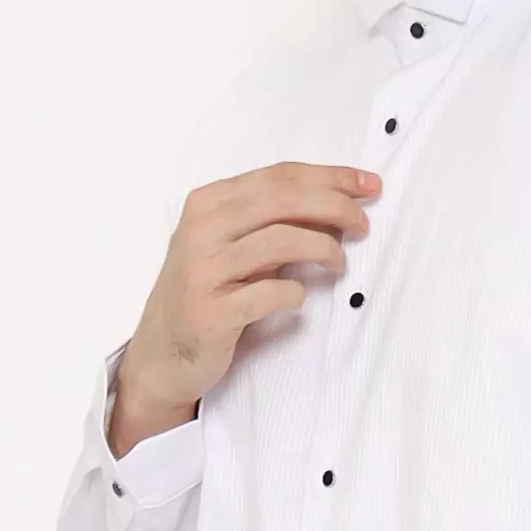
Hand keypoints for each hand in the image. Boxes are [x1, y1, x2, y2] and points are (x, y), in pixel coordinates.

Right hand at [108, 159, 383, 454]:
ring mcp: (203, 271)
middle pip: (283, 200)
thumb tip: (340, 203)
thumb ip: (271, 220)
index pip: (279, 176)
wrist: (162, 353)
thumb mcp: (231, 245)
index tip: (368, 185)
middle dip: (335, 207)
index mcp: (209, 203)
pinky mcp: (212, 312)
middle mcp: (202, 230)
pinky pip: (270, 293)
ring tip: (339, 263)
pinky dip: (295, 294)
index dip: (330, 177)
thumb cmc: (208, 292)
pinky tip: (299, 298)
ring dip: (322, 249)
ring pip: (279, 241)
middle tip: (363, 224)